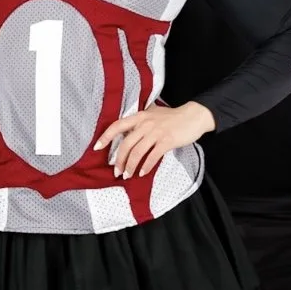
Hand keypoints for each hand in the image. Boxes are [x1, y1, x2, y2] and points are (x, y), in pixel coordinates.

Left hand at [93, 101, 215, 178]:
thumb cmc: (173, 117)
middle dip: (119, 160)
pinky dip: (145, 166)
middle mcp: (145, 123)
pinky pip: (152, 156)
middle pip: (126, 144)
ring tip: (128, 175)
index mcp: (140, 116)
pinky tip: (142, 173)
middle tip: (117, 172)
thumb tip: (127, 133)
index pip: (117, 126)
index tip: (97, 148)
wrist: (193, 116)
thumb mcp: (153, 114)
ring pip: (137, 152)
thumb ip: (141, 122)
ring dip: (131, 166)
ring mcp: (156, 132)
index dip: (106, 137)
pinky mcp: (167, 141)